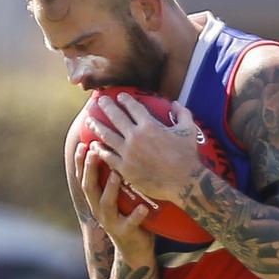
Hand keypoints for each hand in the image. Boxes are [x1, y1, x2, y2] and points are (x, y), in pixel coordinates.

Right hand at [75, 141, 153, 265]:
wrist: (133, 249)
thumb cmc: (128, 215)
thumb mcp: (118, 196)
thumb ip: (115, 177)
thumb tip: (118, 150)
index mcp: (96, 199)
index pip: (84, 177)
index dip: (80, 161)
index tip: (82, 143)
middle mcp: (99, 209)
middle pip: (89, 187)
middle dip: (90, 169)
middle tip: (93, 152)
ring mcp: (111, 222)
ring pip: (106, 204)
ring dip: (110, 188)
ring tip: (117, 174)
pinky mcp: (125, 232)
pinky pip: (130, 223)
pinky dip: (136, 215)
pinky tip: (144, 208)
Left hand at [85, 93, 203, 202]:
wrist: (184, 182)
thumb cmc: (188, 156)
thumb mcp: (189, 130)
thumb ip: (182, 113)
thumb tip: (175, 103)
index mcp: (150, 125)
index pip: (133, 107)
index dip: (125, 99)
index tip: (120, 96)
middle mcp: (135, 136)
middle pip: (116, 117)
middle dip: (106, 106)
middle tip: (100, 100)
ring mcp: (128, 153)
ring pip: (107, 135)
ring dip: (96, 125)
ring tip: (89, 120)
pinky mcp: (124, 168)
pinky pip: (108, 156)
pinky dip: (99, 150)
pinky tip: (94, 146)